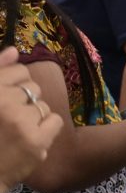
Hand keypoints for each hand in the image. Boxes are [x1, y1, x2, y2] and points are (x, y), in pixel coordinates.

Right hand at [0, 47, 62, 190]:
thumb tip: (14, 50)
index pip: (19, 70)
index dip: (15, 84)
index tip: (5, 99)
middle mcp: (3, 102)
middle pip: (33, 88)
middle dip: (23, 102)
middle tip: (6, 120)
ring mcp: (20, 122)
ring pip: (42, 105)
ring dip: (33, 116)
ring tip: (14, 131)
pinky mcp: (36, 141)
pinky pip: (55, 121)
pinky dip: (46, 129)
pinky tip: (29, 138)